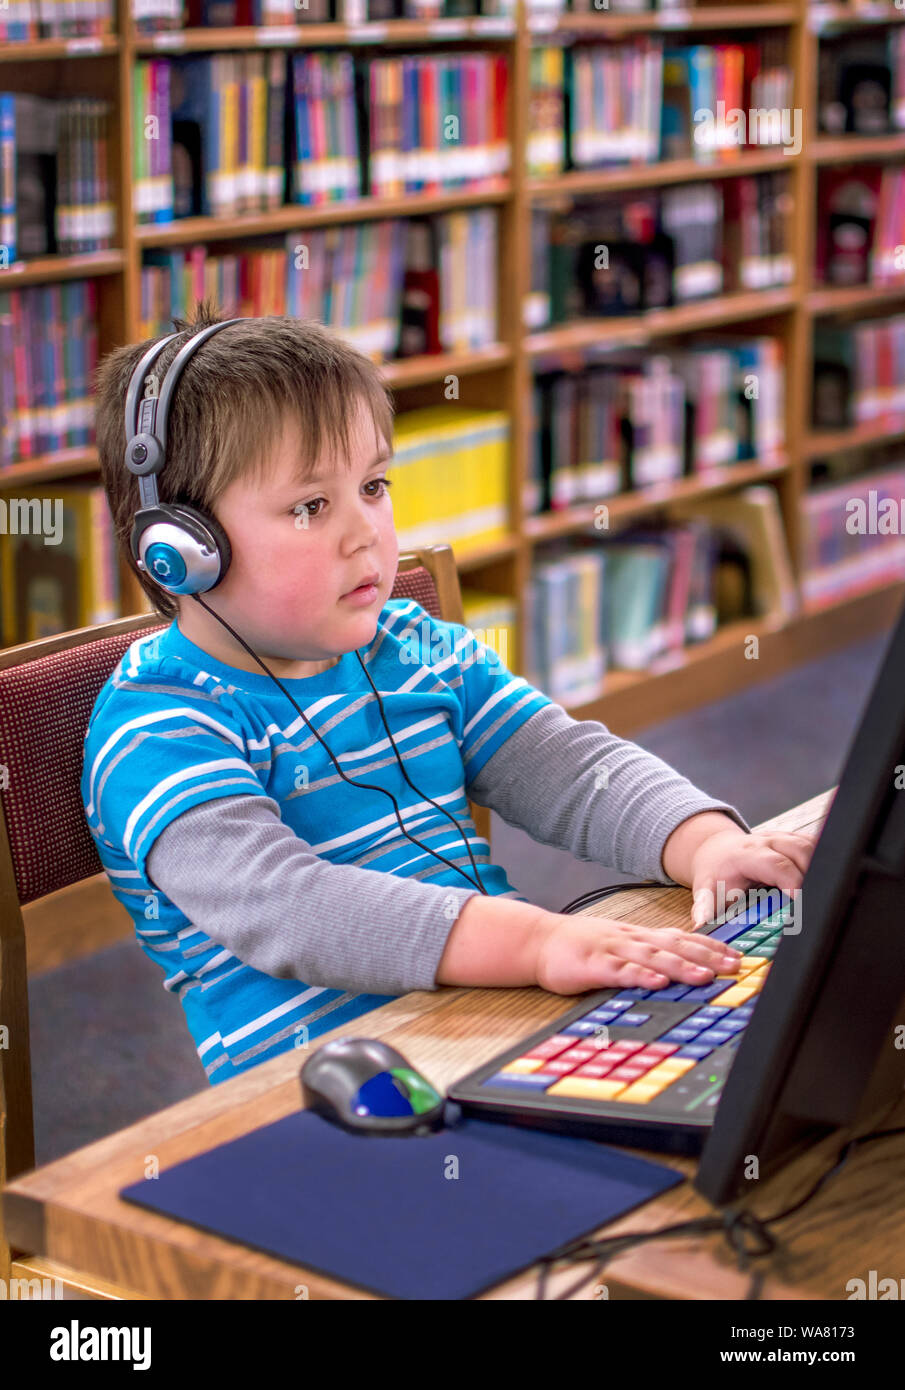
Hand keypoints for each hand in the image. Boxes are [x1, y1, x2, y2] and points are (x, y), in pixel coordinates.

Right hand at [533, 912, 743, 995]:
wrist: (539, 941)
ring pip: (652, 957)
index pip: (681, 938)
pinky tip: (657, 982)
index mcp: (638, 936)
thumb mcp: (618, 945)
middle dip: (706, 956)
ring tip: (705, 976)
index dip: (710, 947)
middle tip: (734, 968)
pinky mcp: (593, 965)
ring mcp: (612, 950)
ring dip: (680, 966)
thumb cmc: (580, 947)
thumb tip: (680, 966)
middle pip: (674, 946)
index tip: (737, 957)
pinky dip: (640, 976)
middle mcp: (630, 939)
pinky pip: (620, 970)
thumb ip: (646, 954)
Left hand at [689, 827, 818, 926]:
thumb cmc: (715, 872)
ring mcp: (782, 838)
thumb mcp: (705, 890)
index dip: (792, 881)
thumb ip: (704, 907)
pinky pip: (815, 845)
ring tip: (820, 896)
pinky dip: (822, 863)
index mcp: (746, 854)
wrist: (716, 851)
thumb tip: (700, 925)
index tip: (801, 901)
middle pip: (800, 851)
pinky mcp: (793, 839)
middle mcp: (766, 841)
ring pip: (811, 845)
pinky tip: (822, 882)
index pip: (775, 864)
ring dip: (820, 868)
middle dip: (812, 876)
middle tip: (815, 904)